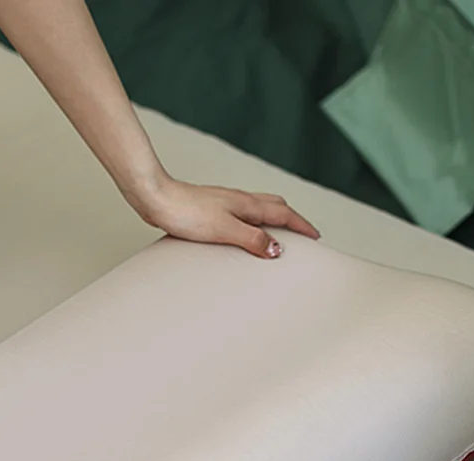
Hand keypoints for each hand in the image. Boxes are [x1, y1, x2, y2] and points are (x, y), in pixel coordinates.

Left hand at [128, 177, 320, 258]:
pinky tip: (244, 231)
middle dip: (293, 219)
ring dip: (274, 219)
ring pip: (260, 208)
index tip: (316, 237)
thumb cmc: (186, 212)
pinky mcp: (212, 208)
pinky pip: (244, 214)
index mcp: (248, 204)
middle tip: (303, 234)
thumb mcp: (225, 230)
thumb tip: (277, 249)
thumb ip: (252, 240)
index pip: (285, 214)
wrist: (156, 198)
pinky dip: (255, 222)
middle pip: (276, 205)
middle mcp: (240, 199)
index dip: (302, 226)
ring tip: (279, 234)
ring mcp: (226, 202)